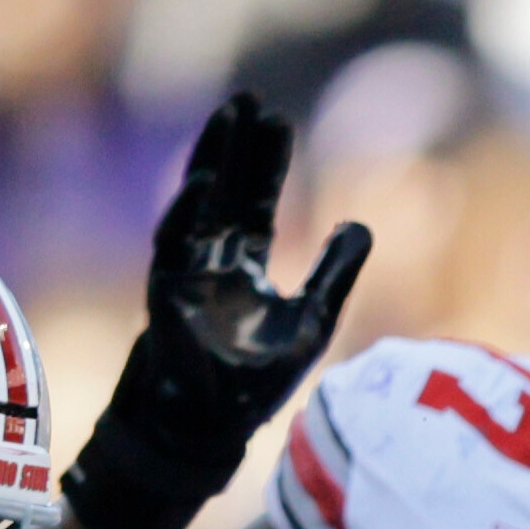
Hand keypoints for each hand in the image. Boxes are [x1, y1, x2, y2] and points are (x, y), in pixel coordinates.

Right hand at [65, 92, 372, 528]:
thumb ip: (336, 274)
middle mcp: (212, 260)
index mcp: (245, 265)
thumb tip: (362, 224)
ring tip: (226, 118)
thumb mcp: (314, 322)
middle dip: (238, 147)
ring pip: (197, 203)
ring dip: (210, 160)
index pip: (257, 201)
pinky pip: (173, 246)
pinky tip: (203, 183)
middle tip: (249, 99)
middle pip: (227, 190)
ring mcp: (185, 272)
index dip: (267, 163)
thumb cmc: (256, 384)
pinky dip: (186, 214)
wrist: (212, 429)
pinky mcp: (167, 293)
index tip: (277, 119)